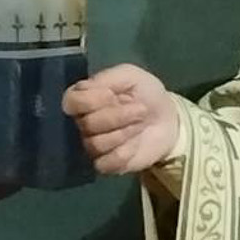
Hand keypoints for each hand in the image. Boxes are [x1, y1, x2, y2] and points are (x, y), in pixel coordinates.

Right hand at [63, 65, 179, 174]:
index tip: (113, 95)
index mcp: (84, 98)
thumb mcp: (129, 75)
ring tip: (139, 125)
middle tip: (139, 109)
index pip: (70, 102)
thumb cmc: (145, 93)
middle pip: (86, 124)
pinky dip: (123, 153)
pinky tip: (135, 144)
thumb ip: (106, 78)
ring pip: (95, 144)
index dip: (92, 100)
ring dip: (123, 133)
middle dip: (117, 116)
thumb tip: (85, 89)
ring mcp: (92, 145)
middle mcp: (82, 123)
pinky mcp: (105, 164)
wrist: (168, 119)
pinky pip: (104, 163)